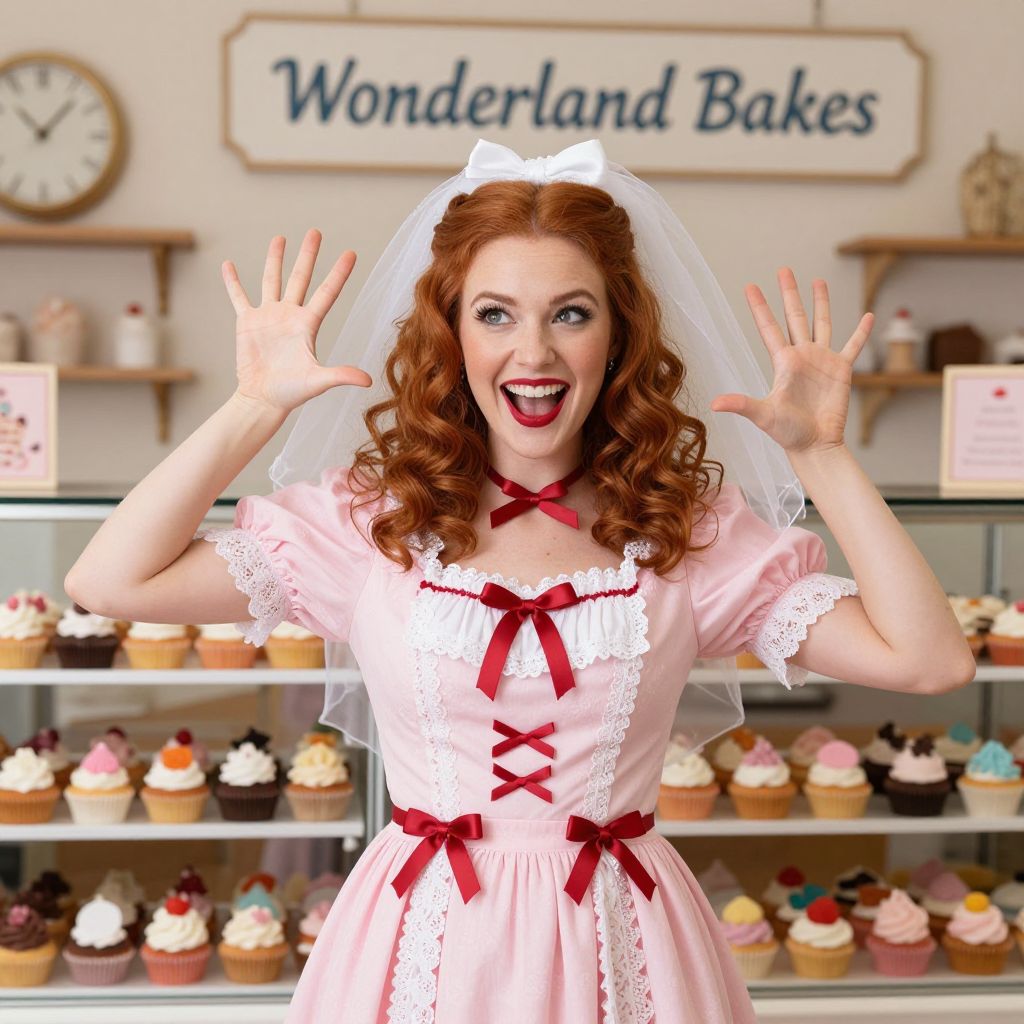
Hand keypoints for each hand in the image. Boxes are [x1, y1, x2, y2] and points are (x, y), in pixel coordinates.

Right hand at [221, 229, 371, 414]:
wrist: (262, 399)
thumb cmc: (291, 393)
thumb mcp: (318, 381)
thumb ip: (341, 375)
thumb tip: (368, 380)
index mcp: (307, 325)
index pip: (327, 293)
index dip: (339, 273)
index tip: (351, 253)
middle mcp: (289, 316)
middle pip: (301, 278)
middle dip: (308, 255)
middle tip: (315, 232)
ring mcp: (268, 317)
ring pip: (271, 280)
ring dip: (275, 260)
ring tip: (280, 238)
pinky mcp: (246, 323)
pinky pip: (238, 297)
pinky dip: (232, 282)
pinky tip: (228, 265)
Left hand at [710, 268, 873, 453]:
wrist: (815, 445)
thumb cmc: (787, 433)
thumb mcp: (763, 415)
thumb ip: (741, 405)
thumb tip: (713, 404)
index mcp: (783, 362)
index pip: (768, 328)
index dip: (760, 307)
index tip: (750, 286)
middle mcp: (801, 356)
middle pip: (794, 317)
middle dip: (789, 294)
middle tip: (784, 269)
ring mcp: (822, 361)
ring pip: (822, 324)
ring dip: (821, 303)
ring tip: (818, 281)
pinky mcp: (842, 371)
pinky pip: (853, 347)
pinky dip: (861, 333)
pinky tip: (869, 315)